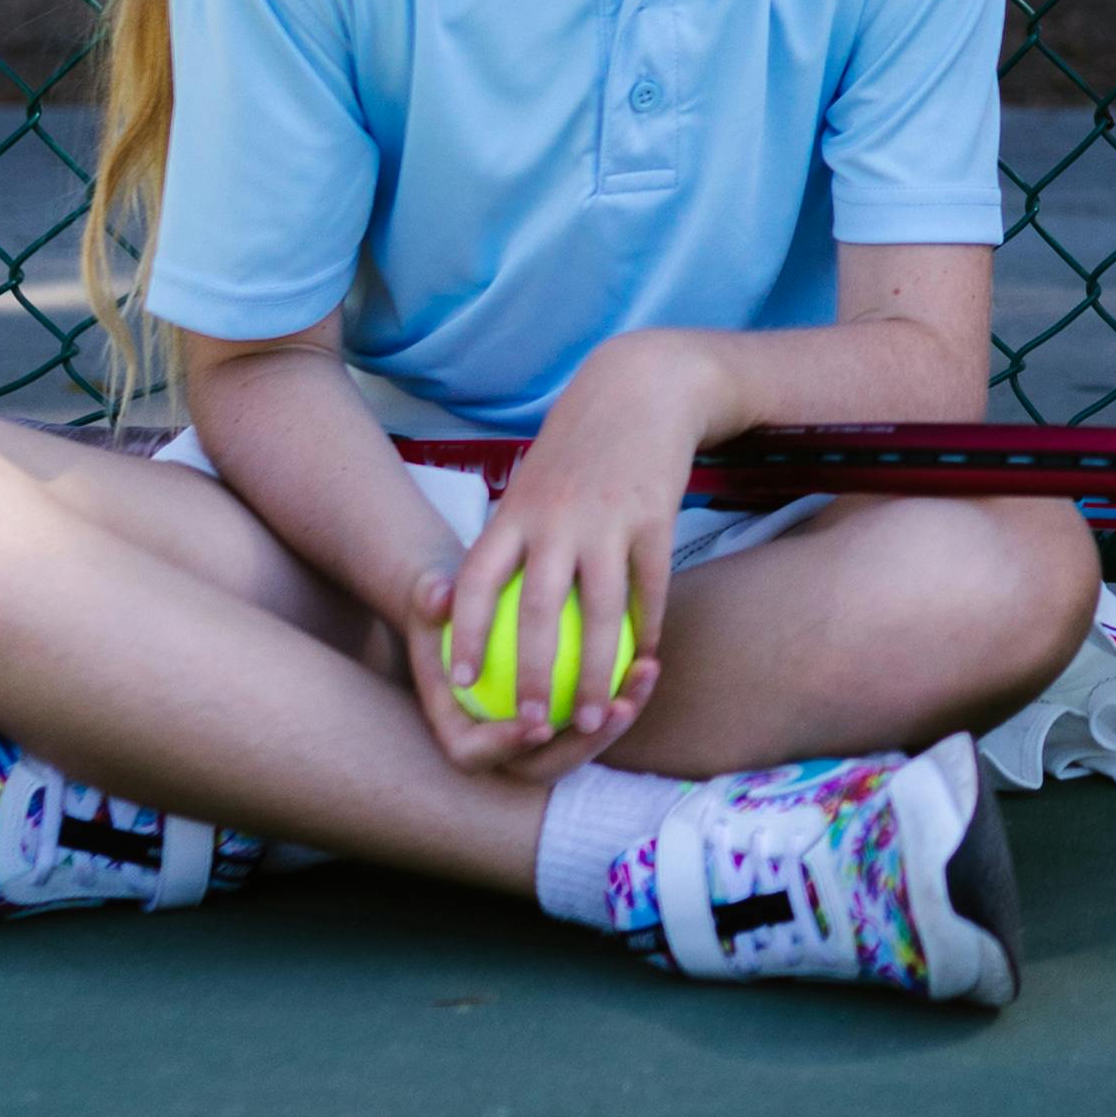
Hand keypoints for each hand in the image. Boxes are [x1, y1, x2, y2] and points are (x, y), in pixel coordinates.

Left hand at [410, 336, 702, 786]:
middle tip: (533, 727)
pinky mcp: (654, 518)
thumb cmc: (577, 447)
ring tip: (597, 719)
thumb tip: (474, 605)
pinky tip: (645, 665)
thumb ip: (510, 540)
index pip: (478, 581)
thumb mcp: (530, 483)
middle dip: (534, 677)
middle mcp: (556, 518)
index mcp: (516, 511)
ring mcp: (608, 519)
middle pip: (539, 611)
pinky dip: (648, 631)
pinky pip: (650, 590)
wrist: (641, 389)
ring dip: (598, 674)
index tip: (461, 683)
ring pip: (601, 612)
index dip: (466, 634)